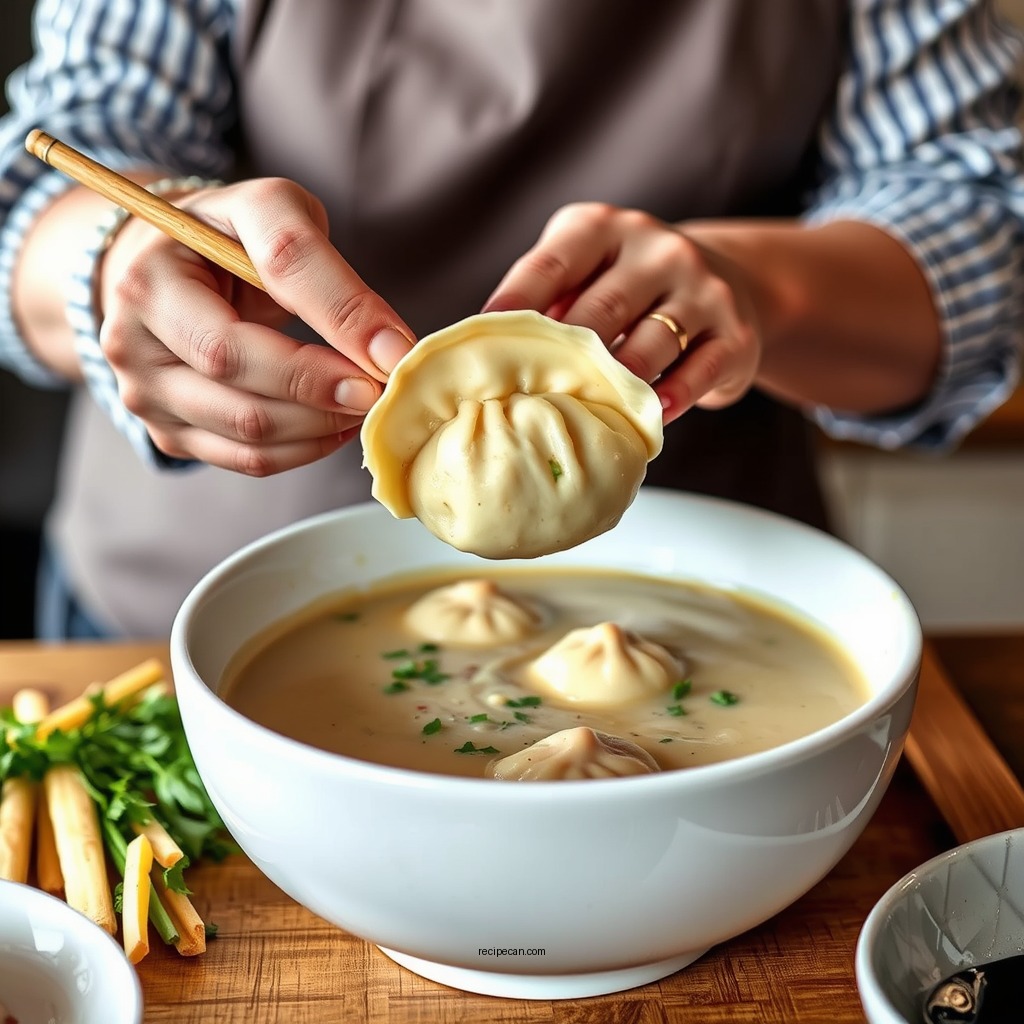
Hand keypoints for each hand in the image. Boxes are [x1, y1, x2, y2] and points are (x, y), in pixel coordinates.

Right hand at [97, 177, 414, 474]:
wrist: (170, 261)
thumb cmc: (227, 233)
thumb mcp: (271, 213)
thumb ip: (324, 270)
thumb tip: (391, 350)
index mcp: (146, 286)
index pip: (231, 344)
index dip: (314, 365)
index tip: (385, 364)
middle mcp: (131, 349)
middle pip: (240, 401)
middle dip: (324, 400)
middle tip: (380, 390)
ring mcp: (146, 398)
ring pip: (248, 438)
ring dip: (322, 428)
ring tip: (364, 401)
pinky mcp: (170, 433)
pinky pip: (248, 460)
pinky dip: (305, 448)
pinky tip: (336, 422)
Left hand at [483, 202, 761, 420]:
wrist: (731, 281)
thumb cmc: (629, 288)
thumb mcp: (587, 272)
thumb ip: (547, 300)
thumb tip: (487, 351)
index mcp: (604, 229)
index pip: (551, 265)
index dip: (517, 303)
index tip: (485, 339)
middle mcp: (657, 250)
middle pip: (601, 310)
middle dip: (566, 355)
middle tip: (529, 398)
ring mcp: (703, 289)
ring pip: (652, 342)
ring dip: (617, 381)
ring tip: (585, 412)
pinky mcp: (735, 334)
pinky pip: (700, 370)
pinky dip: (672, 396)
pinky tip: (647, 415)